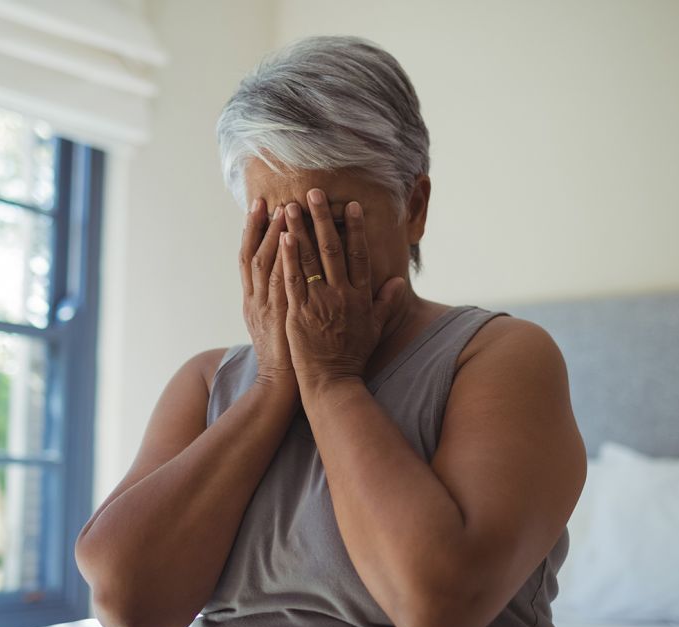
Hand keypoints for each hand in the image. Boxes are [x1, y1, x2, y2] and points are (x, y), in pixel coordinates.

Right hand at [240, 198, 296, 392]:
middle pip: (255, 255)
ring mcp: (268, 307)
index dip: (253, 230)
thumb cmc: (285, 356)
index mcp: (254, 300)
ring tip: (285, 209)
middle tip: (269, 198)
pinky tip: (290, 240)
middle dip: (261, 226)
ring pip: (267, 264)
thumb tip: (287, 277)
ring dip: (275, 236)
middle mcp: (256, 300)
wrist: (281, 384)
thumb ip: (279, 299)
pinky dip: (285, 261)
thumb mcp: (274, 324)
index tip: (260, 204)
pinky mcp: (283, 315)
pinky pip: (282, 283)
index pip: (250, 258)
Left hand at [279, 188, 405, 389]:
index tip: (352, 206)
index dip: (356, 229)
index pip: (359, 255)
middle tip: (314, 192)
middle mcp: (342, 295)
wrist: (333, 381)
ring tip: (290, 206)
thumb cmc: (353, 355)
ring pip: (309, 259)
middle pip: (332, 249)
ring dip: (299, 230)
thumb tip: (397, 282)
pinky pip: (293, 279)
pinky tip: (282, 237)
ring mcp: (320, 302)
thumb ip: (386, 303)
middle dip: (323, 218)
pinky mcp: (299, 312)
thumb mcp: (376, 328)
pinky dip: (288, 257)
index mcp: (360, 296)